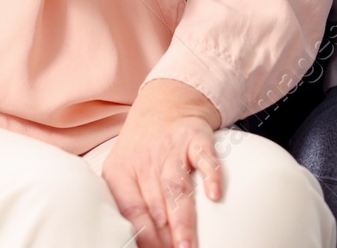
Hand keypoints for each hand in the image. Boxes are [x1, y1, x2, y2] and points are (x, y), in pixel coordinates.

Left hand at [101, 79, 224, 247]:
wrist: (166, 102)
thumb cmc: (144, 147)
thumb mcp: (124, 171)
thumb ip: (130, 204)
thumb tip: (140, 241)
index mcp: (121, 171)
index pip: (131, 210)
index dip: (144, 236)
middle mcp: (146, 160)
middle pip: (155, 205)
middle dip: (165, 237)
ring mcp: (171, 147)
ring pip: (176, 188)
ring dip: (183, 220)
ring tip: (187, 246)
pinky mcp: (196, 137)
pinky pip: (204, 158)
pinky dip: (211, 175)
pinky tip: (215, 196)